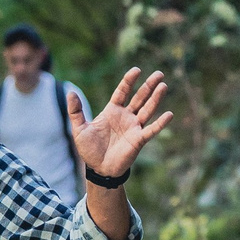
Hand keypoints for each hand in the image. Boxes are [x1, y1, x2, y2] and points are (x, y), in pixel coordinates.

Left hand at [71, 68, 173, 182]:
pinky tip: (169, 114)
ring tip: (163, 86)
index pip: (123, 91)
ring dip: (155, 99)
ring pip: (147, 110)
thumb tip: (70, 92)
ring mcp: (134, 127)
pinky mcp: (139, 140)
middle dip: (149, 86)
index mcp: (112, 111)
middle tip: (159, 74)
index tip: (137, 70)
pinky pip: (151, 130)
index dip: (129, 81)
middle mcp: (126, 117)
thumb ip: (75, 111)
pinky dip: (160, 123)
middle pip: (139, 97)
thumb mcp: (79, 129)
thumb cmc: (89, 150)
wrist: (98, 169)